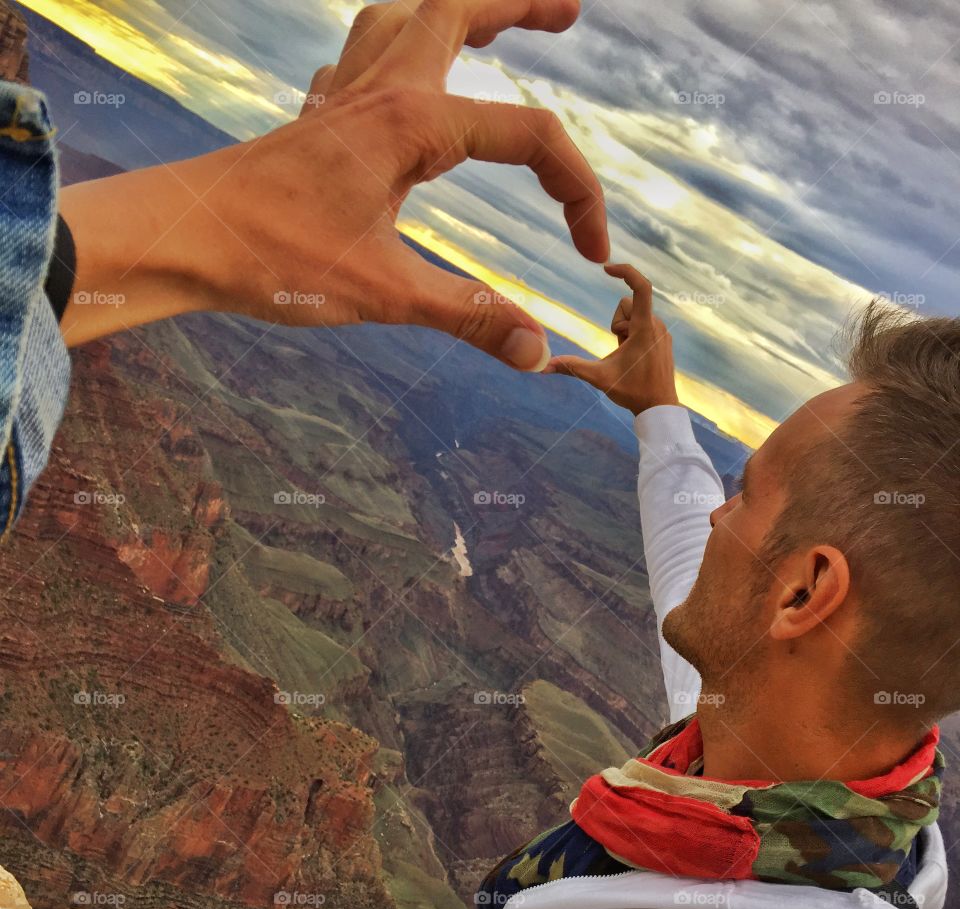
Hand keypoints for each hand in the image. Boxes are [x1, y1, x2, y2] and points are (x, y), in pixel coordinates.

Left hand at [58, 0, 608, 369]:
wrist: (179, 239)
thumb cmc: (271, 257)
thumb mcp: (384, 294)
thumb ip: (469, 316)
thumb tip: (538, 353)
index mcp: (411, 123)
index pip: (528, 138)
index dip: (578, 193)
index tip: (593, 255)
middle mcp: (379, 92)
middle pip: (460, 10)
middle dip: (521, 6)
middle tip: (570, 11)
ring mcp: (341, 100)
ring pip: (404, 18)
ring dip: (453, 12)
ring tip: (488, 24)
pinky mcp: (313, 124)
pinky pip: (357, 62)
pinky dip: (388, 55)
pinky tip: (387, 83)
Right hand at [543, 264, 679, 412]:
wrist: (659, 409)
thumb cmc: (632, 393)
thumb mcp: (599, 378)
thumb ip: (572, 368)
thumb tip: (543, 367)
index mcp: (644, 328)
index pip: (641, 287)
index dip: (625, 272)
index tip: (606, 269)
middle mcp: (657, 325)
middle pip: (627, 305)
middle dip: (616, 324)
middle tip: (619, 350)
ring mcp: (662, 332)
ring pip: (634, 316)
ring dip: (624, 333)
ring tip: (628, 357)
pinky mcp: (664, 339)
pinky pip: (644, 325)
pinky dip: (633, 337)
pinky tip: (635, 359)